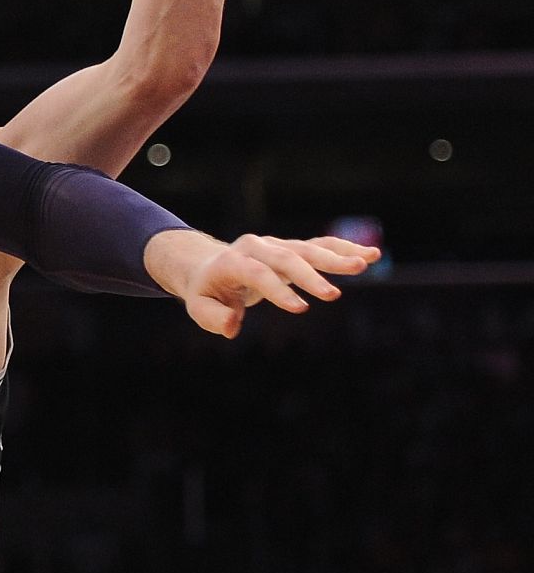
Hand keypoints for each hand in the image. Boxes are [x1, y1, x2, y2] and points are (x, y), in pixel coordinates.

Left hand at [146, 231, 380, 338]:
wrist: (209, 266)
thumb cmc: (207, 292)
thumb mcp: (201, 307)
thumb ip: (214, 318)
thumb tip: (232, 327)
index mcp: (233, 262)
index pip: (258, 274)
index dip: (278, 291)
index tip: (302, 309)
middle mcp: (256, 247)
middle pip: (287, 257)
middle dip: (311, 275)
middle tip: (334, 296)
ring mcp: (276, 245)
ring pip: (308, 248)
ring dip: (337, 256)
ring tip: (367, 262)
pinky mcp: (291, 248)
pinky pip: (319, 246)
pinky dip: (343, 249)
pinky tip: (369, 256)